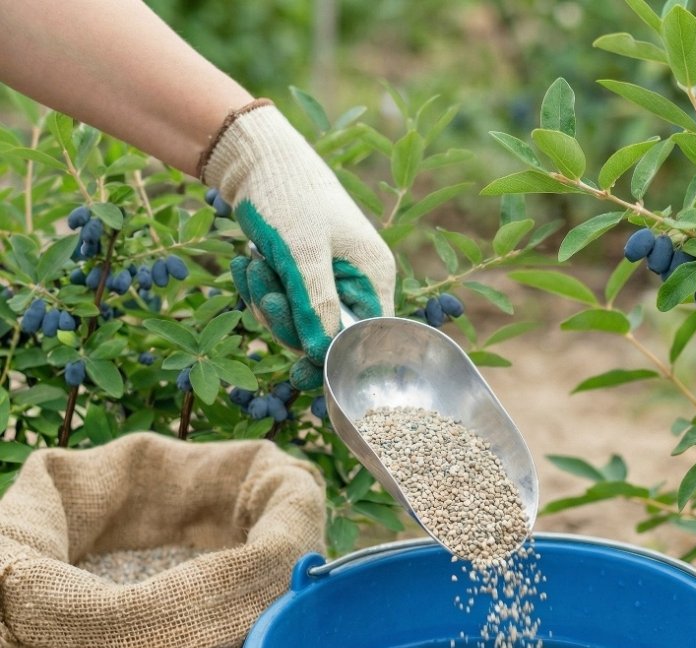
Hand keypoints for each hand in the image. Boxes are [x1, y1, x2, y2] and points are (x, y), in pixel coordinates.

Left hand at [204, 102, 393, 388]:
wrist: (253, 154)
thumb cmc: (286, 195)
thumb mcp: (301, 253)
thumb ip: (315, 305)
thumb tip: (323, 356)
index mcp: (373, 275)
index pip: (367, 336)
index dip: (336, 355)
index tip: (301, 370)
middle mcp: (357, 281)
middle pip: (327, 333)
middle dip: (288, 318)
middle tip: (264, 292)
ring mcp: (329, 277)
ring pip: (298, 319)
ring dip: (267, 299)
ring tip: (252, 263)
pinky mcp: (301, 273)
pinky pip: (282, 301)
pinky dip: (260, 287)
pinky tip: (247, 262)